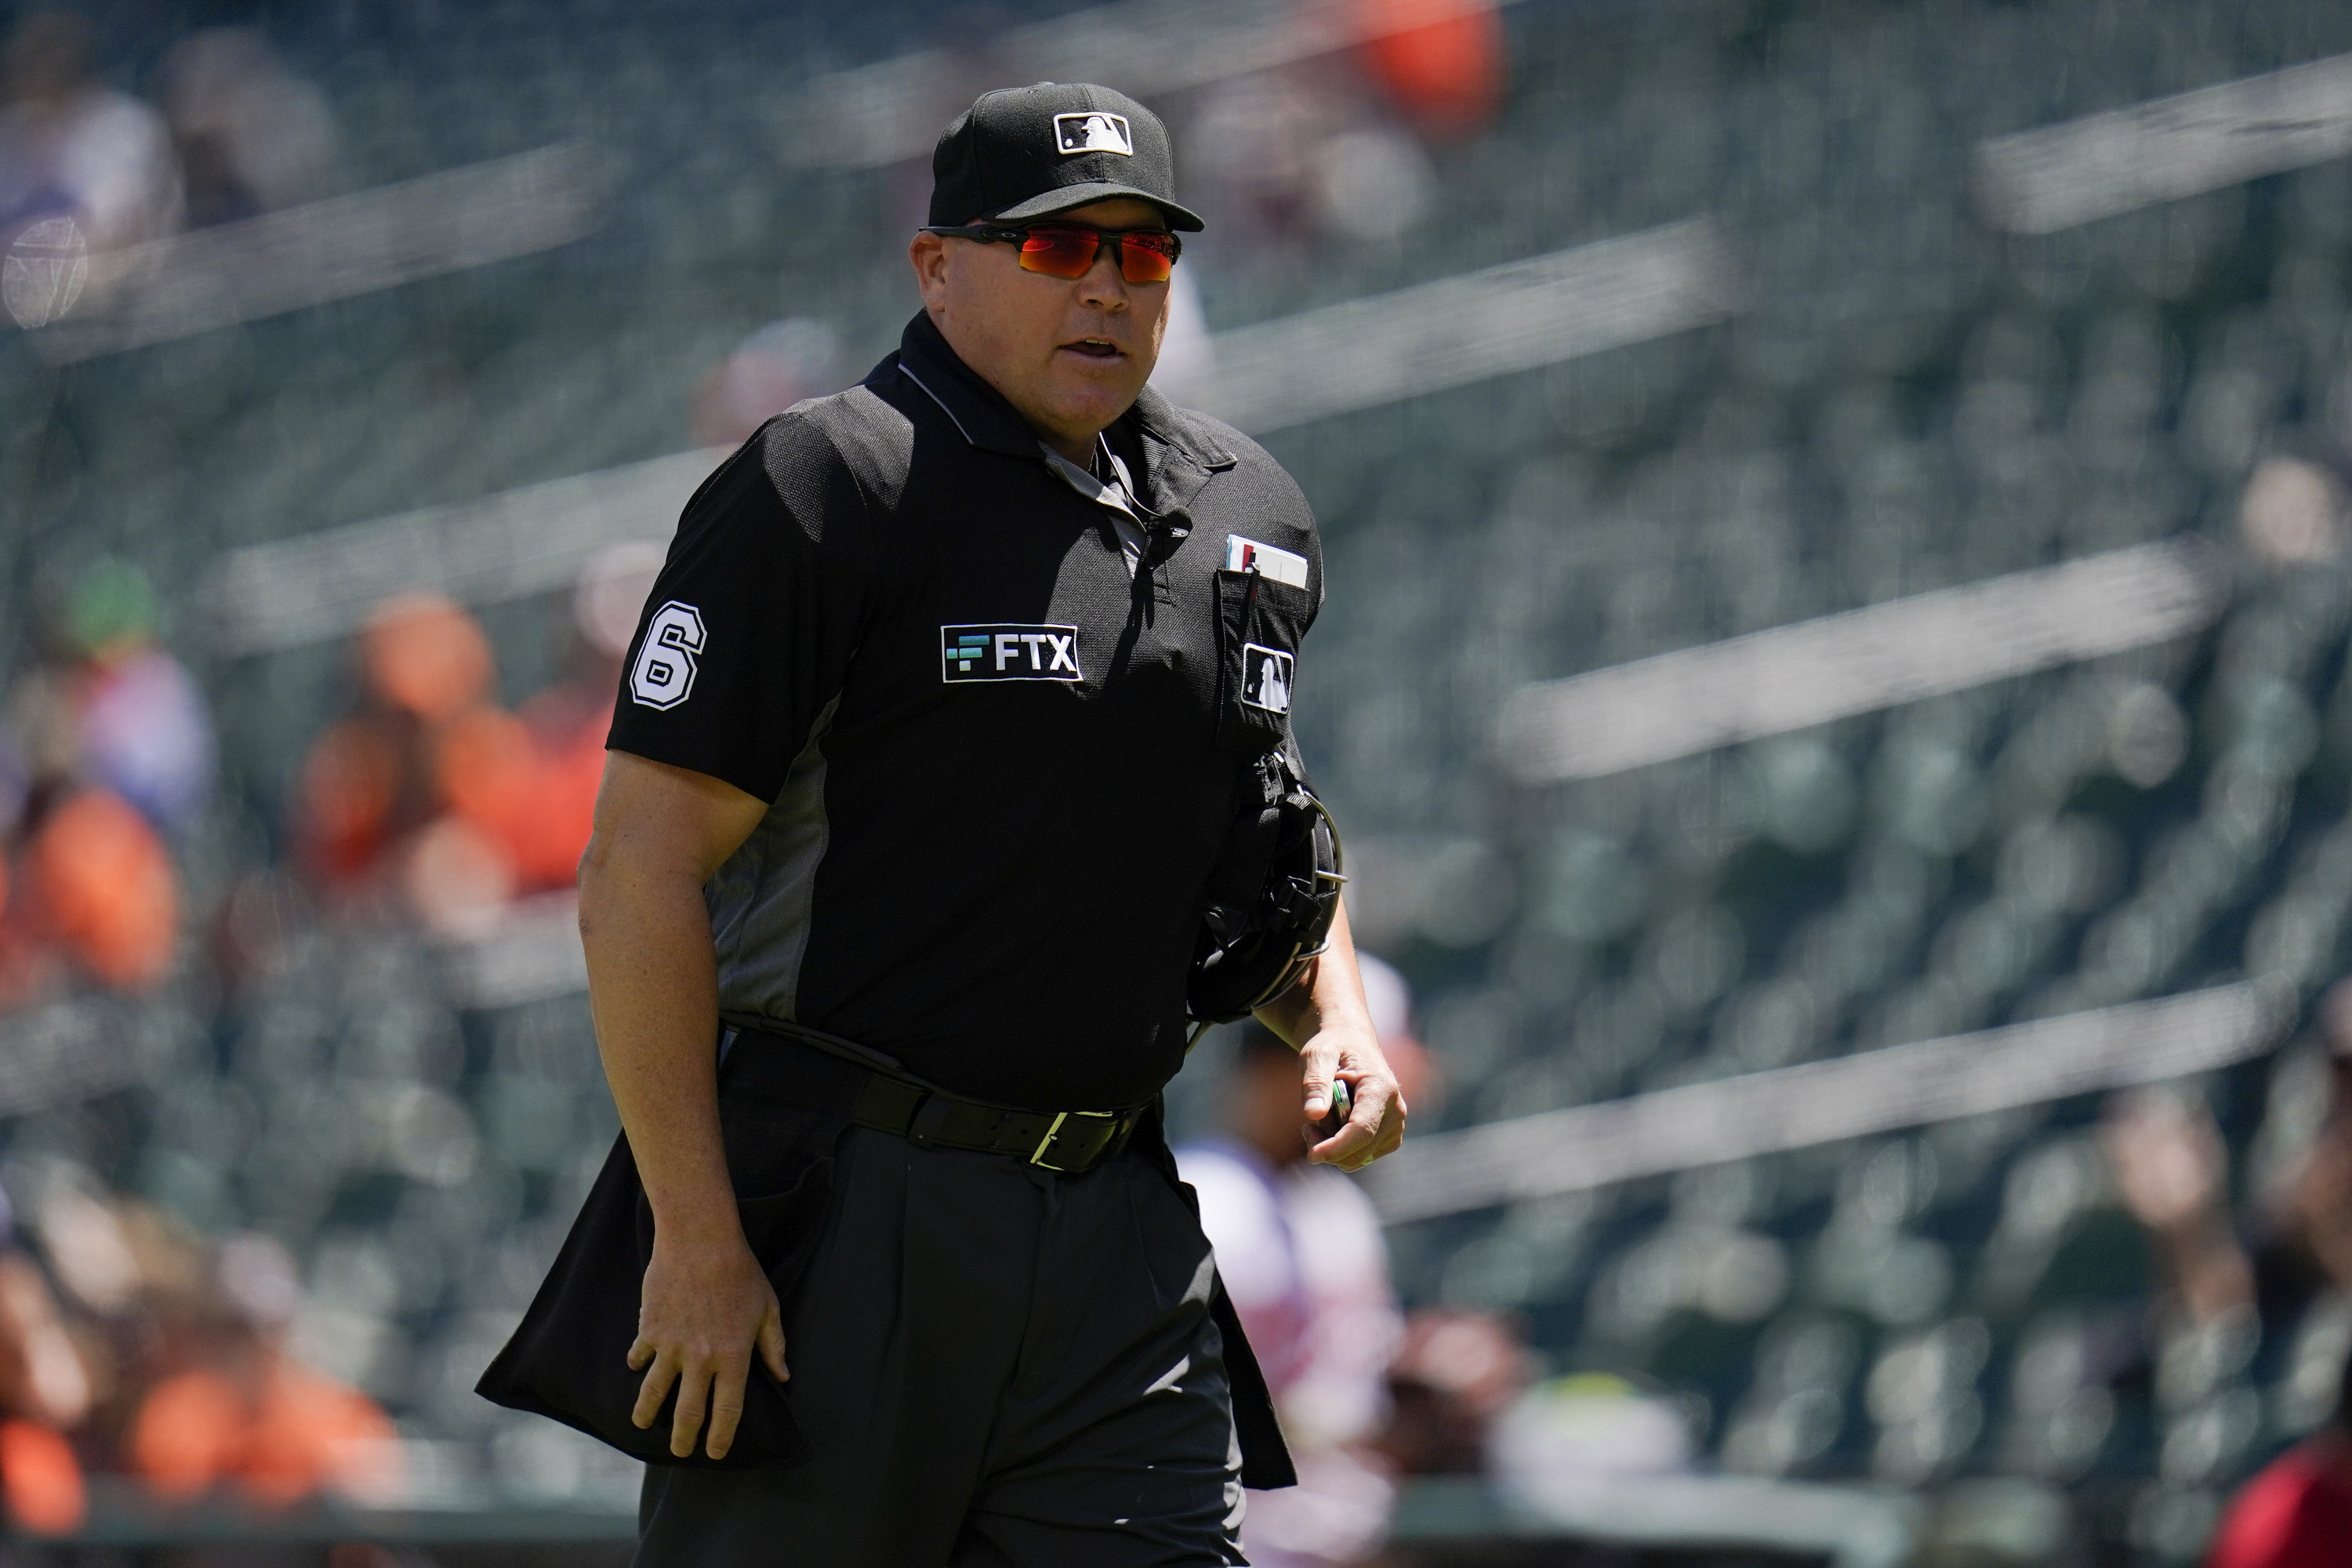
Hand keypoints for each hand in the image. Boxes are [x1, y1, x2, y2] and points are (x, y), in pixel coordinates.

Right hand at [628, 1224, 786, 1459]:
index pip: (727, 1411)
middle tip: (680, 1451)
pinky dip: (638, 1365)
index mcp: (734, 1357)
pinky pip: (641, 1356)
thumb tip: (783, 1377)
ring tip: (643, 1424)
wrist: (700, 1239)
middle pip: (688, 1413)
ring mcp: (671, 1346)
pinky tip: (637, 1369)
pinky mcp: (650, 1329)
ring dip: (647, 1413)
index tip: (715, 1453)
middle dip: (683, 1439)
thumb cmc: (741, 1272)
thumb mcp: (768, 1308)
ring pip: (655, 1393)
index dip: (721, 1438)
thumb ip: (774, 1346)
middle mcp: (701, 1359)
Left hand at [1300, 1025, 1405, 1170]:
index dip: (1337, 1147)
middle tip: (1307, 1127)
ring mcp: (1396, 1125)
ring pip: (1360, 1158)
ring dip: (1334, 1148)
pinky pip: (1363, 1157)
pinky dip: (1343, 1149)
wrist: (1352, 1043)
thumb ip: (1315, 1082)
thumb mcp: (1317, 1055)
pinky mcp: (1390, 1135)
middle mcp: (1396, 1110)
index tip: (1311, 1155)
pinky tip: (1333, 1127)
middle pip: (1360, 1150)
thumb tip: (1313, 1114)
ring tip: (1320, 1120)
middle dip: (1327, 1147)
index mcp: (1381, 1088)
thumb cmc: (1334, 1047)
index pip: (1362, 1130)